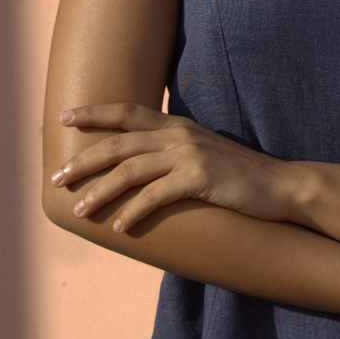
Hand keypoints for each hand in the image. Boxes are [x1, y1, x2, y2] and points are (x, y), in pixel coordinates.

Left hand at [51, 103, 293, 232]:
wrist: (282, 186)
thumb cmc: (241, 177)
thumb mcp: (205, 154)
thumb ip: (175, 153)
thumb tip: (143, 168)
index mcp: (178, 126)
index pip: (128, 111)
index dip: (94, 113)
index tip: (64, 118)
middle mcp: (180, 135)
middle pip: (119, 143)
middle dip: (83, 160)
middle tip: (57, 177)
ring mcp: (191, 155)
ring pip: (130, 170)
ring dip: (100, 191)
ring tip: (80, 209)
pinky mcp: (201, 178)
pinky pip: (156, 196)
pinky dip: (134, 212)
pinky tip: (119, 227)